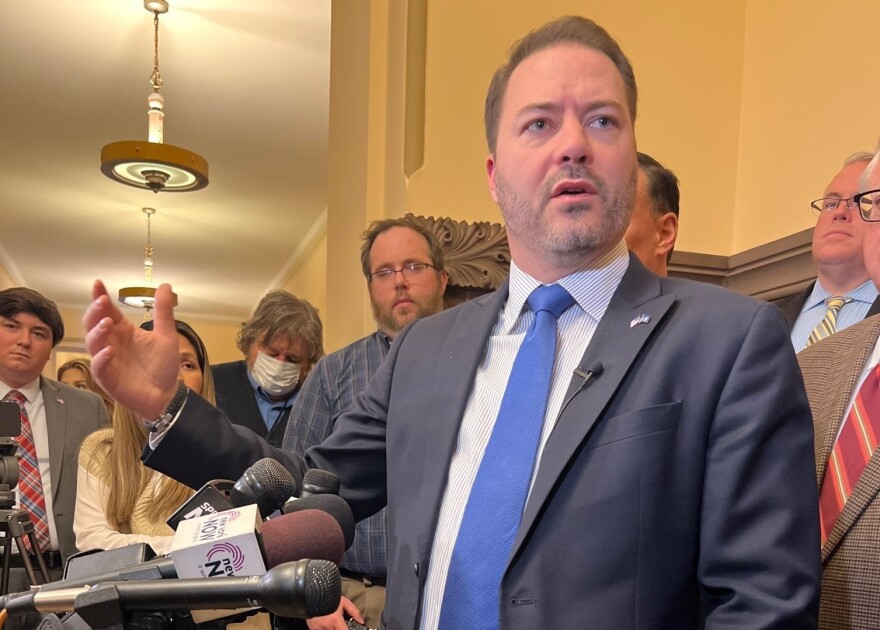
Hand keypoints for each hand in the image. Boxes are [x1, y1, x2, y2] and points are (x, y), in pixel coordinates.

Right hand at [84, 280, 179, 418]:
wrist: (166, 393)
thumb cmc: (163, 365)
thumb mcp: (166, 335)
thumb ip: (163, 311)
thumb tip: (165, 285)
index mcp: (124, 330)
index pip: (108, 311)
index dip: (100, 297)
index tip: (97, 283)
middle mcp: (112, 342)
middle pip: (94, 323)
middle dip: (95, 311)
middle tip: (102, 301)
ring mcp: (107, 360)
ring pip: (92, 342)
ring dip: (97, 332)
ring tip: (108, 323)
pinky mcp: (107, 377)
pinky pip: (99, 366)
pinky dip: (102, 358)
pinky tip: (109, 351)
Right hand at [305, 597, 362, 629]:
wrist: (314, 593)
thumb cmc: (330, 597)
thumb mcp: (344, 602)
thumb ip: (354, 612)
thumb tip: (361, 621)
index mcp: (335, 620)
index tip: (347, 628)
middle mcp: (327, 626)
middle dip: (339, 628)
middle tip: (339, 623)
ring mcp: (319, 628)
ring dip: (331, 628)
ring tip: (331, 622)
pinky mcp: (312, 628)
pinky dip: (324, 628)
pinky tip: (324, 623)